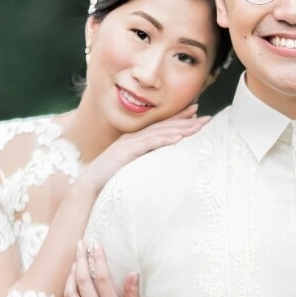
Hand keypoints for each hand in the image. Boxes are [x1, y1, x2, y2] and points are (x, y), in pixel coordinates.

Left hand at [61, 241, 150, 296]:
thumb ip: (132, 294)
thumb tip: (132, 272)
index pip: (102, 277)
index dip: (98, 258)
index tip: (96, 244)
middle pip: (83, 281)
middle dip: (80, 260)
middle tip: (80, 245)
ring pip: (70, 294)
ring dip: (70, 275)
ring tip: (74, 262)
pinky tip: (67, 288)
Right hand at [78, 104, 209, 190]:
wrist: (90, 184)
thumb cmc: (110, 177)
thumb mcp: (132, 166)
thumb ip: (145, 159)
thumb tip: (162, 161)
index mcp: (137, 139)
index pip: (162, 126)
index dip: (179, 118)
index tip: (197, 112)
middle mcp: (134, 137)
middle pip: (164, 126)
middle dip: (186, 120)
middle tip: (205, 117)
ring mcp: (130, 142)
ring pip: (159, 132)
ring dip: (179, 128)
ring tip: (196, 127)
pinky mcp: (127, 151)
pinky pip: (149, 144)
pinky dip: (164, 140)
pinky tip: (177, 138)